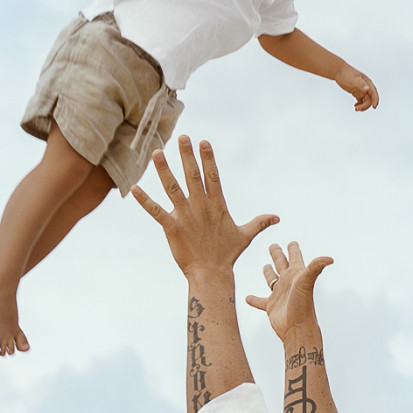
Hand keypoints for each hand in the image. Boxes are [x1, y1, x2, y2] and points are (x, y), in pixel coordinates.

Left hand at [132, 136, 277, 279]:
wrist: (211, 274)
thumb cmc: (227, 255)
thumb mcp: (246, 235)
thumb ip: (260, 223)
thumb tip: (277, 218)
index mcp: (217, 206)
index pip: (213, 176)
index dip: (208, 158)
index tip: (203, 142)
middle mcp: (201, 207)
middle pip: (193, 176)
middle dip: (187, 156)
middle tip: (182, 137)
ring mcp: (185, 216)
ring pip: (173, 189)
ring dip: (164, 170)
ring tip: (157, 153)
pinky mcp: (172, 228)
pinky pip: (156, 212)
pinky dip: (145, 200)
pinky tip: (134, 188)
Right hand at [244, 240, 332, 339]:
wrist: (297, 328)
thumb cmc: (303, 305)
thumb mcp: (307, 282)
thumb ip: (315, 267)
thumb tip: (330, 258)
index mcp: (296, 274)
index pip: (295, 257)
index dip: (293, 249)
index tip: (292, 242)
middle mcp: (288, 282)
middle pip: (281, 264)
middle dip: (278, 254)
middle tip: (273, 245)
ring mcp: (279, 294)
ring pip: (271, 280)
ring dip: (268, 273)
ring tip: (265, 266)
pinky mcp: (271, 306)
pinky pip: (260, 301)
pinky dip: (254, 300)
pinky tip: (247, 298)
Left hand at [336, 63, 378, 111]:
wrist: (338, 71)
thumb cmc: (346, 73)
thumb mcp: (353, 79)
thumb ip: (360, 84)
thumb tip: (367, 89)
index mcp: (367, 83)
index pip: (374, 93)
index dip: (375, 100)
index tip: (374, 107)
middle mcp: (366, 87)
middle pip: (370, 99)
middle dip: (365, 105)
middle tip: (357, 108)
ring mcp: (362, 90)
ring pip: (366, 101)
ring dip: (363, 106)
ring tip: (356, 108)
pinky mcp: (357, 92)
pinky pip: (361, 101)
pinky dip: (360, 105)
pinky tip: (355, 106)